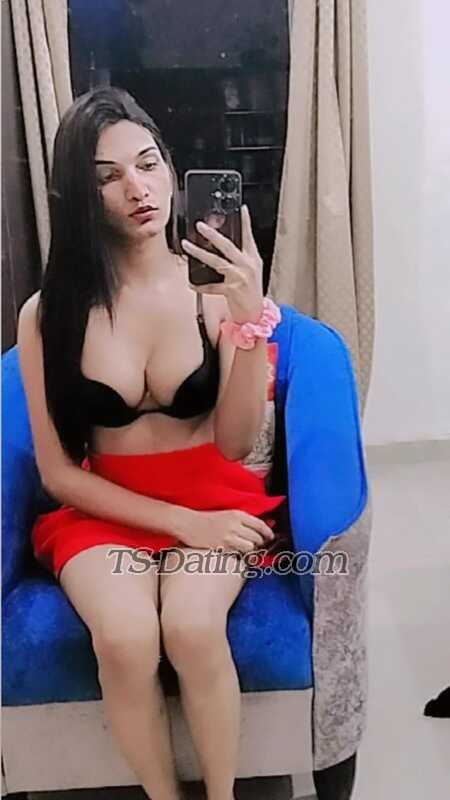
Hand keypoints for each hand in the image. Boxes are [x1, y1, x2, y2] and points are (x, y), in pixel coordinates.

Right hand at [175, 507, 274, 554]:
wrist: (188, 523)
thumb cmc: (207, 519)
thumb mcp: (227, 514)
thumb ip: (242, 520)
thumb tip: (260, 527)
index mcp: (237, 514)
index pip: (259, 524)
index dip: (268, 532)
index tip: (270, 537)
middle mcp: (234, 525)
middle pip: (257, 537)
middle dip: (259, 543)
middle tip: (256, 545)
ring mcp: (228, 537)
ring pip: (250, 547)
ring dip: (250, 550)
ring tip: (244, 549)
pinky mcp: (222, 547)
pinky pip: (238, 554)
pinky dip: (239, 554)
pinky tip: (234, 551)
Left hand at [181, 204, 263, 323]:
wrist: (255, 315)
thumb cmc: (251, 293)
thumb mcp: (252, 272)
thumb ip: (241, 258)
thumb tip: (223, 246)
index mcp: (253, 259)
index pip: (249, 237)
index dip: (246, 222)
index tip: (242, 208)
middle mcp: (247, 266)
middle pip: (228, 246)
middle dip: (212, 235)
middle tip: (200, 225)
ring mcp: (239, 278)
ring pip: (216, 261)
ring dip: (199, 252)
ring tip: (187, 245)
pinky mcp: (231, 291)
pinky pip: (211, 286)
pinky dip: (200, 286)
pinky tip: (191, 284)